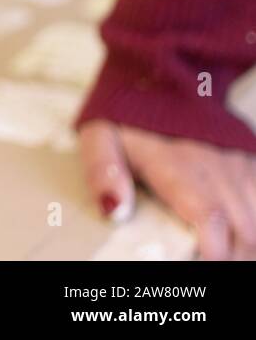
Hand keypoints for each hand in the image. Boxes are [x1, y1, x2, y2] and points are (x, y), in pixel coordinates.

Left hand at [79, 120, 255, 259]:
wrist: (159, 74)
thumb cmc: (126, 113)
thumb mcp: (99, 135)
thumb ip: (102, 170)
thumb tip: (115, 211)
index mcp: (176, 162)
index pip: (209, 215)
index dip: (214, 251)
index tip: (203, 264)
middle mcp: (215, 165)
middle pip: (243, 228)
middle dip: (232, 256)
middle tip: (207, 264)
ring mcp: (237, 163)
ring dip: (247, 245)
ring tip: (223, 255)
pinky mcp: (248, 161)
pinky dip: (254, 225)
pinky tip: (238, 238)